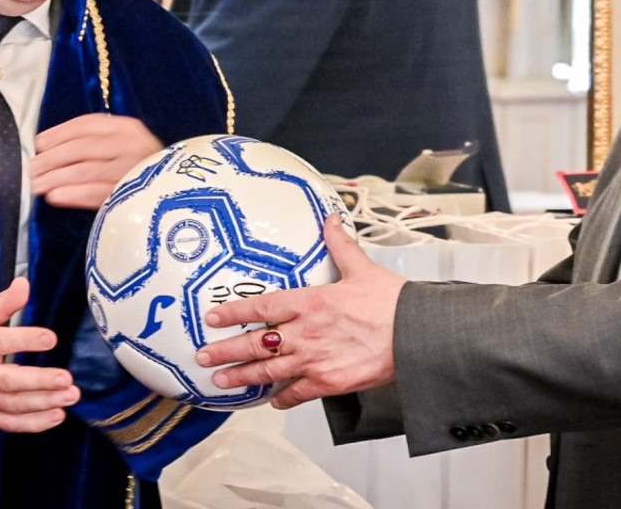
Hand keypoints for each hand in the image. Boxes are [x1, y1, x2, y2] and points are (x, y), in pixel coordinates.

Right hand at [0, 277, 79, 431]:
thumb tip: (24, 284)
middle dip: (39, 382)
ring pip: (12, 405)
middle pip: (8, 381)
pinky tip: (56, 416)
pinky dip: (33, 423)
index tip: (50, 338)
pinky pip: (8, 423)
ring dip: (43, 403)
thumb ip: (1, 303)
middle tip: (66, 379)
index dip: (25, 340)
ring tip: (70, 396)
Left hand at [31, 114, 161, 208]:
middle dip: (52, 159)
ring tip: (35, 186)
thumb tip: (49, 148)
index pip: (87, 125)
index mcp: (128, 128)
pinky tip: (55, 197)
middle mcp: (132, 144)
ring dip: (56, 178)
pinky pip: (97, 193)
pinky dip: (73, 194)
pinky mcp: (134, 195)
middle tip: (30, 170)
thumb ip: (96, 143)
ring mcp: (134, 169)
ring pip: (86, 170)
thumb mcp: (124, 146)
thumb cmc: (143, 169)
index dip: (58, 133)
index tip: (38, 144)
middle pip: (82, 148)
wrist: (182, 193)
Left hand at [195, 216, 405, 409]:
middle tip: (204, 357)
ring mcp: (315, 360)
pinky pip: (297, 393)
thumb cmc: (392, 303)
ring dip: (243, 377)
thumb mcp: (362, 268)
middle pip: (256, 343)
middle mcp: (306, 332)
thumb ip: (340, 246)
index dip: (235, 312)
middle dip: (226, 351)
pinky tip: (272, 399)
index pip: (262, 306)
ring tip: (222, 382)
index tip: (213, 317)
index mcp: (311, 301)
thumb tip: (330, 220)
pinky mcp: (329, 383)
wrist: (416, 336)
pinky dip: (282, 397)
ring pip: (269, 370)